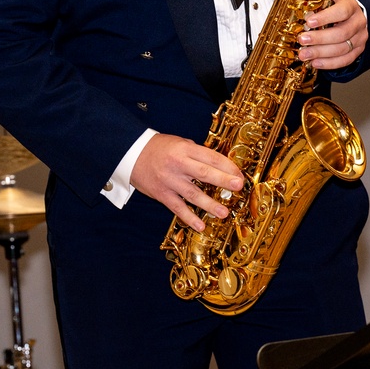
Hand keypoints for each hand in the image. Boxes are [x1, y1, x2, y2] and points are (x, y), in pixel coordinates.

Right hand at [129, 133, 243, 232]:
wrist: (130, 153)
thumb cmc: (158, 148)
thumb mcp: (179, 143)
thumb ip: (197, 153)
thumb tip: (219, 165)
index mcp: (184, 149)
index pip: (210, 157)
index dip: (227, 165)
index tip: (239, 174)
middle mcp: (178, 164)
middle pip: (204, 173)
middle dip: (223, 180)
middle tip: (238, 186)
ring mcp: (169, 180)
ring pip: (192, 193)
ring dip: (209, 204)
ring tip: (223, 212)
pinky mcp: (161, 194)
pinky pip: (177, 207)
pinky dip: (188, 217)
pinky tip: (200, 225)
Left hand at [298, 0, 366, 69]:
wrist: (351, 14)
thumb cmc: (334, 5)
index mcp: (350, 5)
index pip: (342, 11)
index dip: (325, 17)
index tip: (309, 22)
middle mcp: (358, 22)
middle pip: (342, 33)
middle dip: (320, 38)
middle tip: (301, 40)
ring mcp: (360, 37)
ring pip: (343, 48)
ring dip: (321, 53)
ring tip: (304, 54)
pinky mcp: (358, 50)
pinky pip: (345, 60)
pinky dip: (330, 63)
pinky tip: (315, 63)